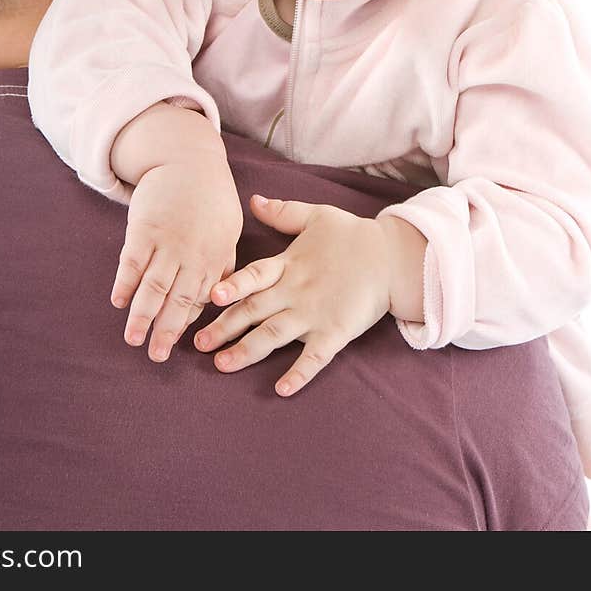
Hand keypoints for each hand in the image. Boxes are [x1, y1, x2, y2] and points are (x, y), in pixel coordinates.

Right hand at [111, 156, 242, 362]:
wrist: (188, 159)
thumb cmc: (212, 198)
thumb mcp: (230, 230)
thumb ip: (224, 265)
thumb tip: (218, 298)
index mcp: (216, 257)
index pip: (201, 299)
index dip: (188, 325)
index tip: (179, 347)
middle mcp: (192, 253)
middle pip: (177, 299)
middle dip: (165, 330)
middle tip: (155, 356)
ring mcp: (166, 241)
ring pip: (153, 285)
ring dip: (142, 314)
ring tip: (133, 339)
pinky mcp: (144, 228)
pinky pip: (131, 261)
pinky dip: (124, 283)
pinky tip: (119, 302)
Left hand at [194, 194, 390, 394]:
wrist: (392, 257)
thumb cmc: (352, 236)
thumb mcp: (315, 216)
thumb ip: (282, 213)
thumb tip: (253, 201)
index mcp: (289, 264)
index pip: (254, 275)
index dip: (233, 285)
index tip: (210, 296)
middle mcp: (296, 291)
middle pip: (254, 311)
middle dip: (224, 328)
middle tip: (198, 344)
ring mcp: (315, 314)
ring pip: (274, 336)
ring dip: (247, 351)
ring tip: (222, 365)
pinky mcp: (336, 332)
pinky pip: (315, 358)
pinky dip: (299, 374)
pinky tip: (282, 390)